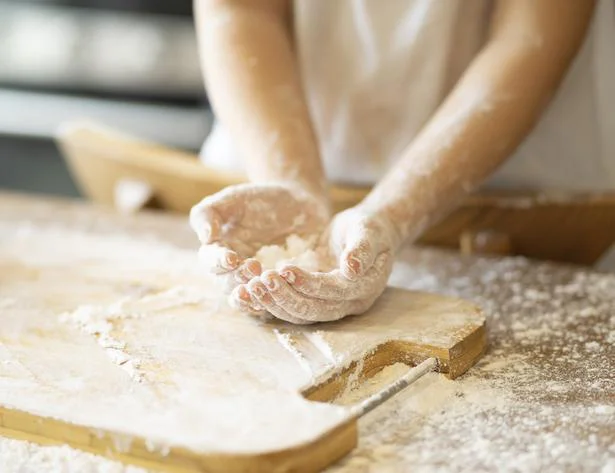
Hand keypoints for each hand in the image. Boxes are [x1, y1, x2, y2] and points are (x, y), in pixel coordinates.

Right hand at [190, 183, 328, 292]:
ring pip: (251, 302)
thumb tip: (205, 237)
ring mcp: (259, 285)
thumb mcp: (231, 199)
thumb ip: (209, 213)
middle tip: (253, 266)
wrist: (298, 202)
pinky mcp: (284, 289)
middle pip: (229, 286)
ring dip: (255, 297)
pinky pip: (279, 303)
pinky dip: (280, 301)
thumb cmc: (259, 199)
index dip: (218, 262)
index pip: (211, 263)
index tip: (231, 257)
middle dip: (238, 280)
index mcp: (218, 254)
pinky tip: (287, 289)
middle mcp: (235, 275)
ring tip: (265, 283)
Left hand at [230, 206, 400, 323]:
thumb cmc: (369, 229)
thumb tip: (352, 269)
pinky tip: (250, 291)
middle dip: (286, 297)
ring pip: (300, 314)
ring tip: (251, 286)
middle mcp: (348, 304)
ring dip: (274, 303)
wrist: (365, 235)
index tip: (285, 269)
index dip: (310, 283)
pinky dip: (271, 302)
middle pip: (314, 310)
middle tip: (261, 281)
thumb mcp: (369, 232)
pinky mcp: (314, 301)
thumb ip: (362, 249)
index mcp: (365, 288)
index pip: (335, 291)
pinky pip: (291, 308)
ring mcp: (331, 306)